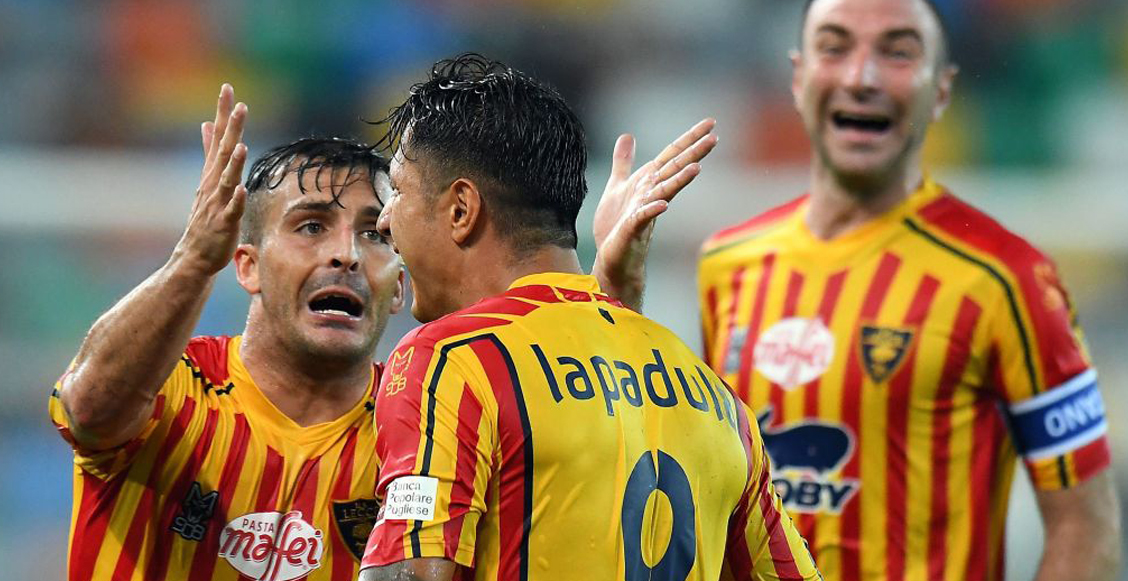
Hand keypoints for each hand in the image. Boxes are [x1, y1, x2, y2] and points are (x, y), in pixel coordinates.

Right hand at [174, 84, 248, 274]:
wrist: (194, 255)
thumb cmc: (206, 217)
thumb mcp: (208, 179)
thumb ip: (210, 152)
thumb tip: (208, 124)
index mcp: (212, 173)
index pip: (219, 138)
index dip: (223, 114)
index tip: (227, 89)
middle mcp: (213, 184)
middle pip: (224, 152)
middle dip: (231, 129)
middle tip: (239, 104)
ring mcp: (217, 203)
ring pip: (226, 179)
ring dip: (233, 162)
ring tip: (240, 144)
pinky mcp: (224, 223)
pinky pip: (231, 210)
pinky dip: (235, 199)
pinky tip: (240, 189)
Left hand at [591, 118, 717, 310]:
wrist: (611, 257)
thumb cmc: (616, 226)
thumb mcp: (618, 186)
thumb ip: (624, 162)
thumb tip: (628, 136)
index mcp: (648, 182)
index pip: (672, 156)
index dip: (690, 138)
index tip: (710, 122)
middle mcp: (652, 194)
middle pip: (675, 170)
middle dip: (694, 154)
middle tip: (715, 137)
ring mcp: (645, 211)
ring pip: (665, 192)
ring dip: (680, 181)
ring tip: (696, 168)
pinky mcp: (633, 229)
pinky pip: (643, 218)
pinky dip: (652, 210)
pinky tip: (662, 205)